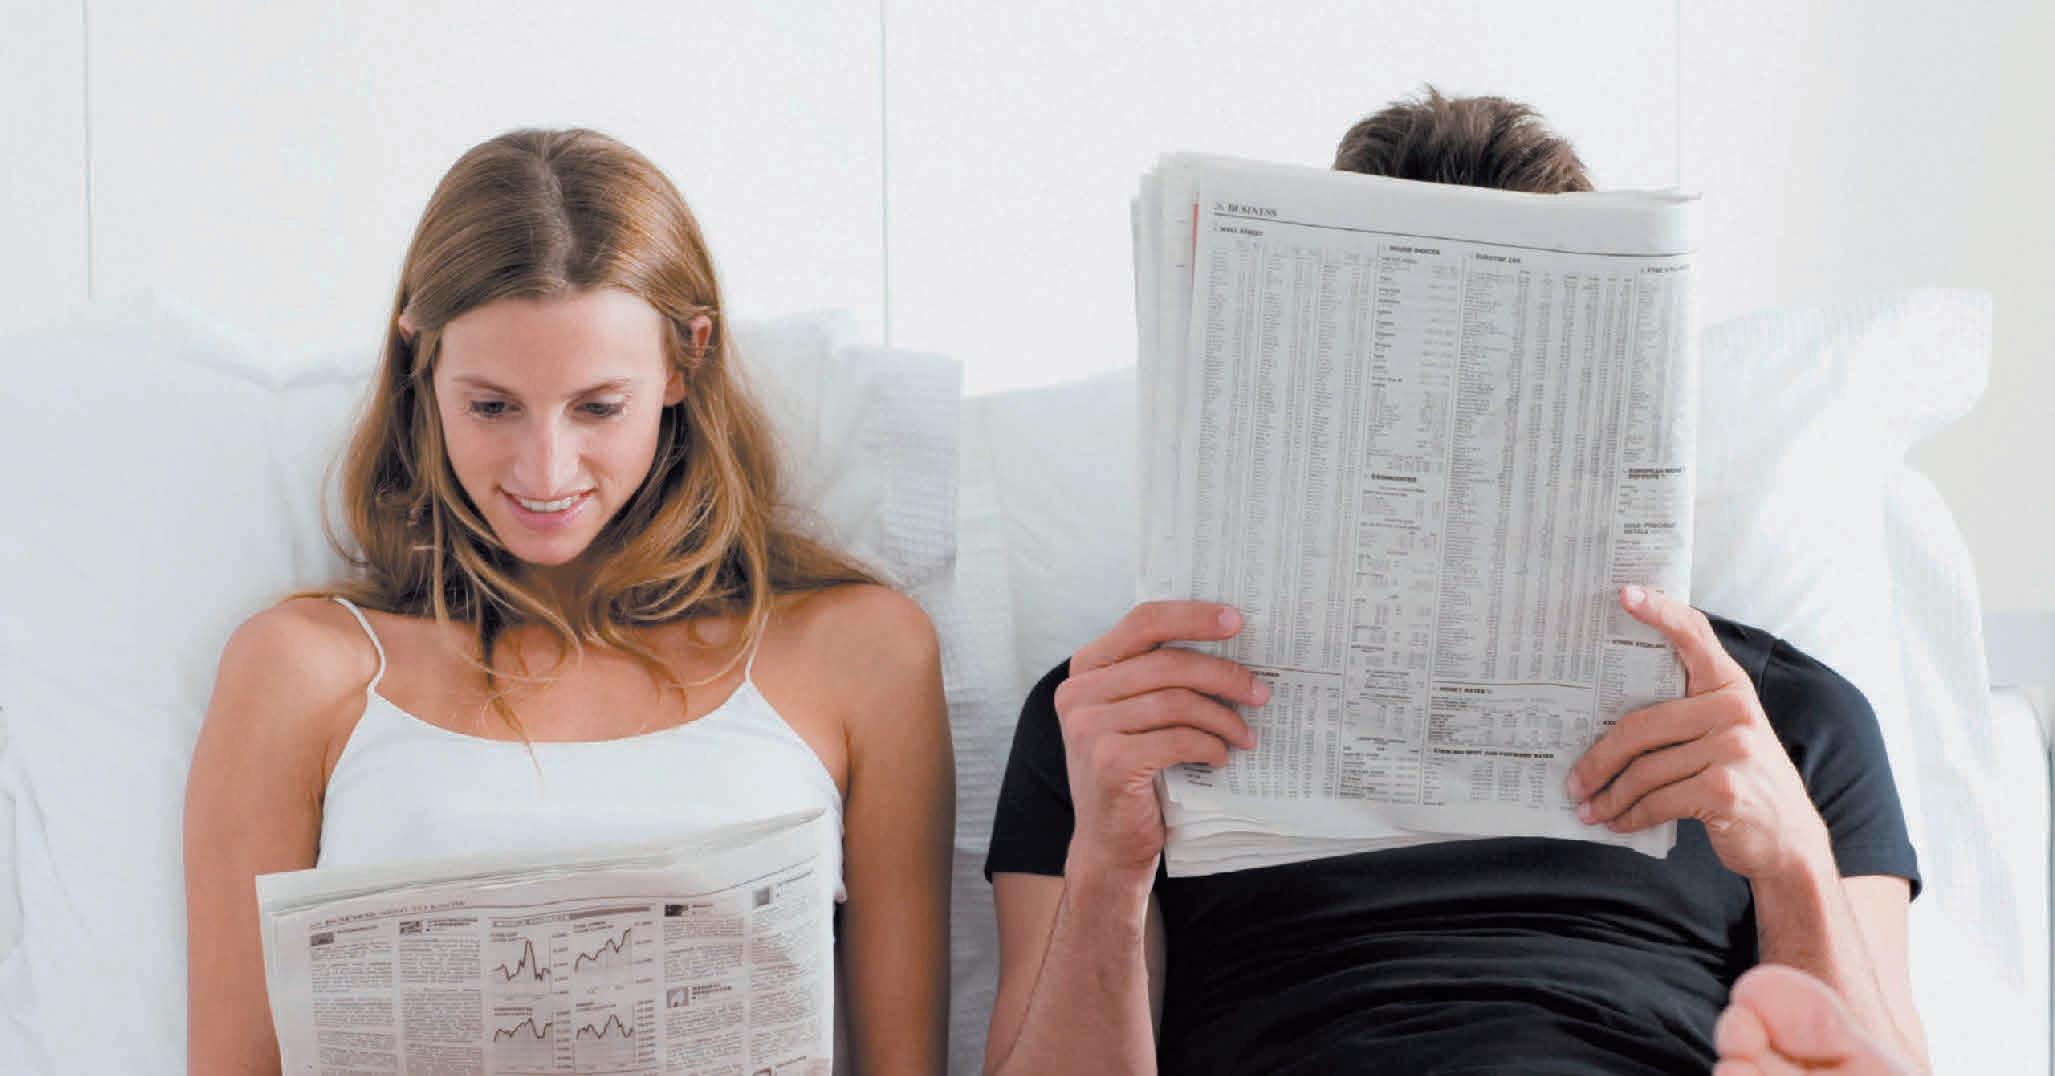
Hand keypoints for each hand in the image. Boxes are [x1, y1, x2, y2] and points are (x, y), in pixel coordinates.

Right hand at [1056, 601, 1266, 887]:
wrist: (1109, 844)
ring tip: (1244, 735)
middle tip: (1259, 692)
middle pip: (1168, 663)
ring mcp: (1088, 728)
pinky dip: (1208, 745)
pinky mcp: (1109, 762)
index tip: (1237, 621)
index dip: (1193, 616)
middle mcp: (1078, 692)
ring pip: (1177, 702)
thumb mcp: (1135, 715)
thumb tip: (1231, 645)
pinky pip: (1177, 739)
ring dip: (1222, 717)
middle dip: (1223, 675)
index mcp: (1086, 668)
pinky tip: (1220, 756)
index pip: (1143, 621)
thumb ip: (1157, 677)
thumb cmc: (1133, 772)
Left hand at [1567, 586, 1830, 883]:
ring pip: (1644, 770)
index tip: (1624, 594)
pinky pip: (1657, 800)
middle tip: (1572, 782)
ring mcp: (1733, 749)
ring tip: (1587, 808)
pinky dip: (1630, 815)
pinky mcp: (1724, 790)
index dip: (1659, 612)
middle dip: (1597, 759)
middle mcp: (1734, 709)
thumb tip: (1605, 716)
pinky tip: (1617, 822)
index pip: (1694, 636)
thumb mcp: (1725, 735)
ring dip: (1609, 796)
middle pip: (1640, 725)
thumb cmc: (1742, 782)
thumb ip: (1687, 714)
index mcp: (1730, 686)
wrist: (1790, 841)